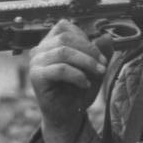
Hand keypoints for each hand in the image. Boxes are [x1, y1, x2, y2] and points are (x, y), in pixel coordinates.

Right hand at [29, 19, 111, 142]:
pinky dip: (77, 75)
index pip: (64, 27)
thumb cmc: (77, 91)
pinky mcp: (36, 77)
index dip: (84, 37)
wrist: (68, 115)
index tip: (100, 54)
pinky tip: (85, 84)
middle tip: (103, 65)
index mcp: (50, 43)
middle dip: (89, 50)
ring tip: (98, 74)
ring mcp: (36, 62)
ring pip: (63, 52)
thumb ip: (100, 52)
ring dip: (86, 62)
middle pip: (65, 38)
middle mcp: (40, 50)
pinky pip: (60, 69)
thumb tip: (107, 37)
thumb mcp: (94, 69)